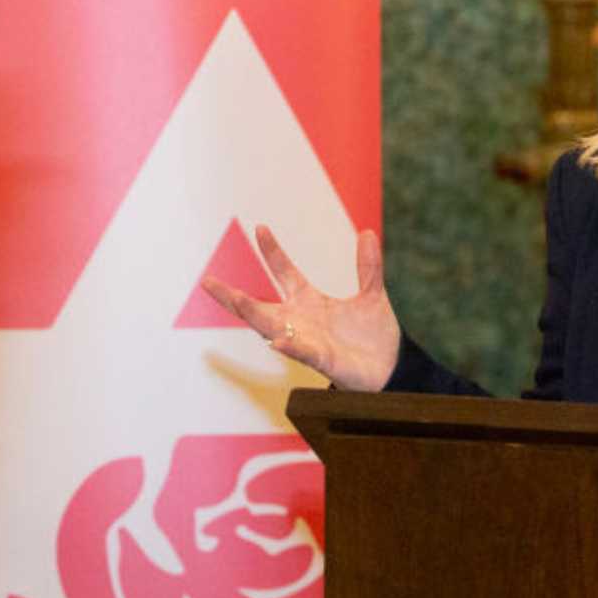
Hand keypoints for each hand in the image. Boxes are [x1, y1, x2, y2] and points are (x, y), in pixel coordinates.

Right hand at [202, 225, 401, 392]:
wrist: (390, 369)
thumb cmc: (374, 336)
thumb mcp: (372, 295)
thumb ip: (368, 266)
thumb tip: (366, 232)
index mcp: (310, 302)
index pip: (285, 273)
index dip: (273, 252)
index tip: (261, 228)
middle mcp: (301, 321)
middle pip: (259, 307)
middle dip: (233, 296)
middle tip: (207, 281)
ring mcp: (309, 341)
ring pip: (272, 328)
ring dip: (254, 315)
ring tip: (236, 300)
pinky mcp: (323, 360)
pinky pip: (303, 353)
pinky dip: (291, 346)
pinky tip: (279, 340)